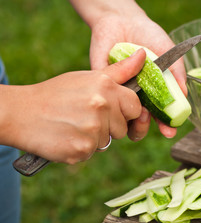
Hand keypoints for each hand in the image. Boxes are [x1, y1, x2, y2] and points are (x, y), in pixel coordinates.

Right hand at [2, 49, 146, 163]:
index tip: (110, 109)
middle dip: (109, 126)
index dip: (125, 111)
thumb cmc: (57, 94)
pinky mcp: (82, 150)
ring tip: (73, 125)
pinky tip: (66, 136)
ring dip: (93, 138)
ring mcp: (92, 130)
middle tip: (84, 116)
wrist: (21, 113)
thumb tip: (144, 55)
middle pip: (123, 128)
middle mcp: (101, 107)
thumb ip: (119, 71)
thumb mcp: (88, 77)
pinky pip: (91, 153)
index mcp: (106, 87)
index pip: (136, 107)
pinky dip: (80, 148)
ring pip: (107, 142)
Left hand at [87, 4, 186, 138]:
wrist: (124, 20)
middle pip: (137, 123)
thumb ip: (177, 75)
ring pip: (119, 118)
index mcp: (152, 94)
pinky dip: (115, 97)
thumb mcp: (168, 55)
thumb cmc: (149, 38)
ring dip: (129, 119)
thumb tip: (184, 97)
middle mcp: (134, 97)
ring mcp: (117, 92)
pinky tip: (125, 87)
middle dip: (144, 127)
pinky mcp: (101, 83)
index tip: (169, 131)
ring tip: (138, 108)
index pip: (158, 116)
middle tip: (149, 119)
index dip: (164, 126)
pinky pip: (105, 98)